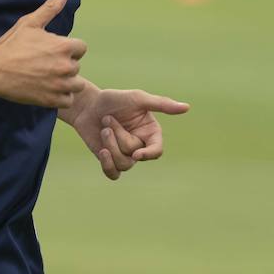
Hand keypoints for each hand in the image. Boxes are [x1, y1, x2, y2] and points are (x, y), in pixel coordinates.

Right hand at [0, 0, 87, 108]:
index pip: (81, 48)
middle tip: (45, 65)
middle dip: (64, 65)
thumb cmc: (10, 44)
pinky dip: (61, 97)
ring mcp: (59, 85)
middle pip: (76, 66)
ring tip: (49, 79)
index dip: (68, 48)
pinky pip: (68, 100)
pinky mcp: (51, 100)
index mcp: (63, 46)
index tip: (53, 51)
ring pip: (76, 85)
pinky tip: (48, 90)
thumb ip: (51, 7)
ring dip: (66, 82)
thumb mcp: (30, 23)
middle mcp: (65, 66)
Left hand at [64, 87, 188, 180]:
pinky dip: (107, 165)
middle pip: (134, 154)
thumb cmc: (113, 99)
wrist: (87, 105)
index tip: (136, 153)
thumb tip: (187, 107)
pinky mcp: (110, 160)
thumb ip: (161, 104)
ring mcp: (125, 154)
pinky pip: (113, 174)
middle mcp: (140, 146)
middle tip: (107, 118)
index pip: (157, 150)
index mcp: (150, 132)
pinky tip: (102, 151)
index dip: (148, 154)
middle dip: (119, 136)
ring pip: (124, 164)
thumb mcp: (137, 99)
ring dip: (110, 145)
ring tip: (103, 128)